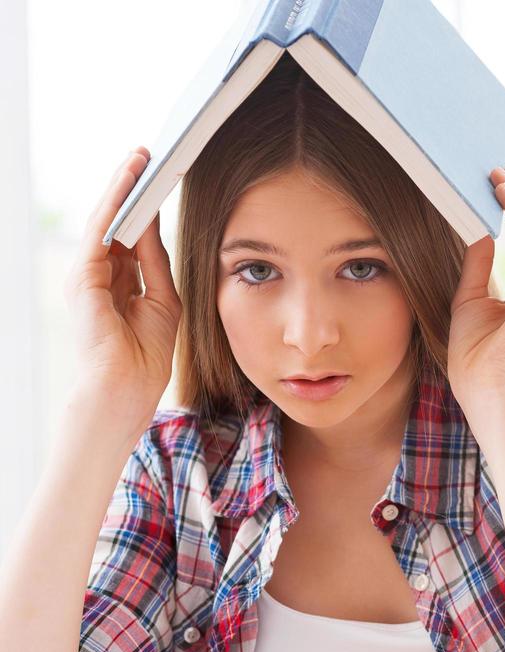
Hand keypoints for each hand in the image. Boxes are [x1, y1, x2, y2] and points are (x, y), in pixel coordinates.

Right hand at [64, 147, 181, 414]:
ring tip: (141, 155)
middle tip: (149, 154)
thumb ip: (155, 259)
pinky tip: (130, 178)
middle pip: (116, 222)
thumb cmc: (147, 353)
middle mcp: (100, 275)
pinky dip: (115, 201)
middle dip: (131, 188)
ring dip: (122, 185)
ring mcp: (88, 274)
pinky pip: (101, 228)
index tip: (161, 179)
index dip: (144, 208)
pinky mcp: (83, 274)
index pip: (130, 236)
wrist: (128, 386)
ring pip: (105, 219)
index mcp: (119, 283)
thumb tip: (152, 220)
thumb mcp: (162, 296)